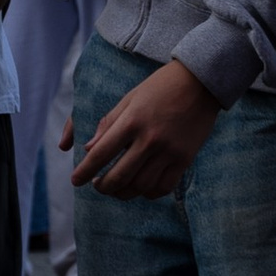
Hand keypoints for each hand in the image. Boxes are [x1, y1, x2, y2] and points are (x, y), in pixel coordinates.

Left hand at [72, 58, 217, 197]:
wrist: (200, 82)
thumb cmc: (160, 87)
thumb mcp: (130, 98)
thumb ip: (109, 123)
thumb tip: (88, 148)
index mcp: (131, 121)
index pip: (101, 153)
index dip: (85, 170)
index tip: (75, 180)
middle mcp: (149, 139)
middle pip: (120, 176)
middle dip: (103, 187)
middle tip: (97, 186)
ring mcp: (169, 151)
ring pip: (141, 186)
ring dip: (124, 193)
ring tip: (116, 189)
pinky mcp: (185, 159)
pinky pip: (164, 187)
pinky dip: (149, 193)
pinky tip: (141, 188)